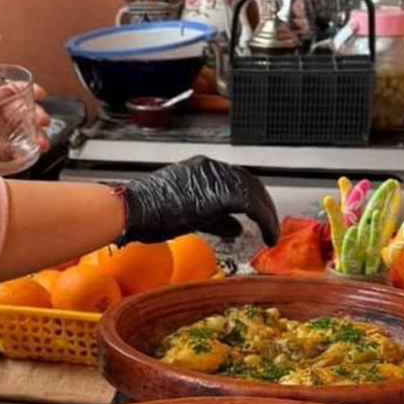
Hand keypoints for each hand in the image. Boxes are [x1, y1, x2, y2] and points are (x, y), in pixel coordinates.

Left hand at [0, 85, 51, 172]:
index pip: (6, 90)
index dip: (24, 88)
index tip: (39, 93)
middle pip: (21, 109)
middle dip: (35, 113)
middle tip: (43, 121)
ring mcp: (0, 131)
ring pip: (24, 127)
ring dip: (37, 133)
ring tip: (42, 144)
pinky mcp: (2, 147)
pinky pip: (21, 144)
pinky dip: (31, 147)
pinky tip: (38, 152)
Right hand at [120, 156, 279, 245]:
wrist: (133, 209)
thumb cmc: (147, 213)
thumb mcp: (186, 214)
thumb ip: (214, 219)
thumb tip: (236, 228)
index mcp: (200, 168)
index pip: (236, 180)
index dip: (251, 199)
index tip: (257, 217)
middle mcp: (211, 168)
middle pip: (250, 183)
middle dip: (264, 206)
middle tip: (269, 226)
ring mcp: (216, 177)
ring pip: (255, 192)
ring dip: (267, 214)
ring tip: (271, 233)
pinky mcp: (220, 193)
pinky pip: (253, 206)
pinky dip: (265, 221)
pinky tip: (267, 235)